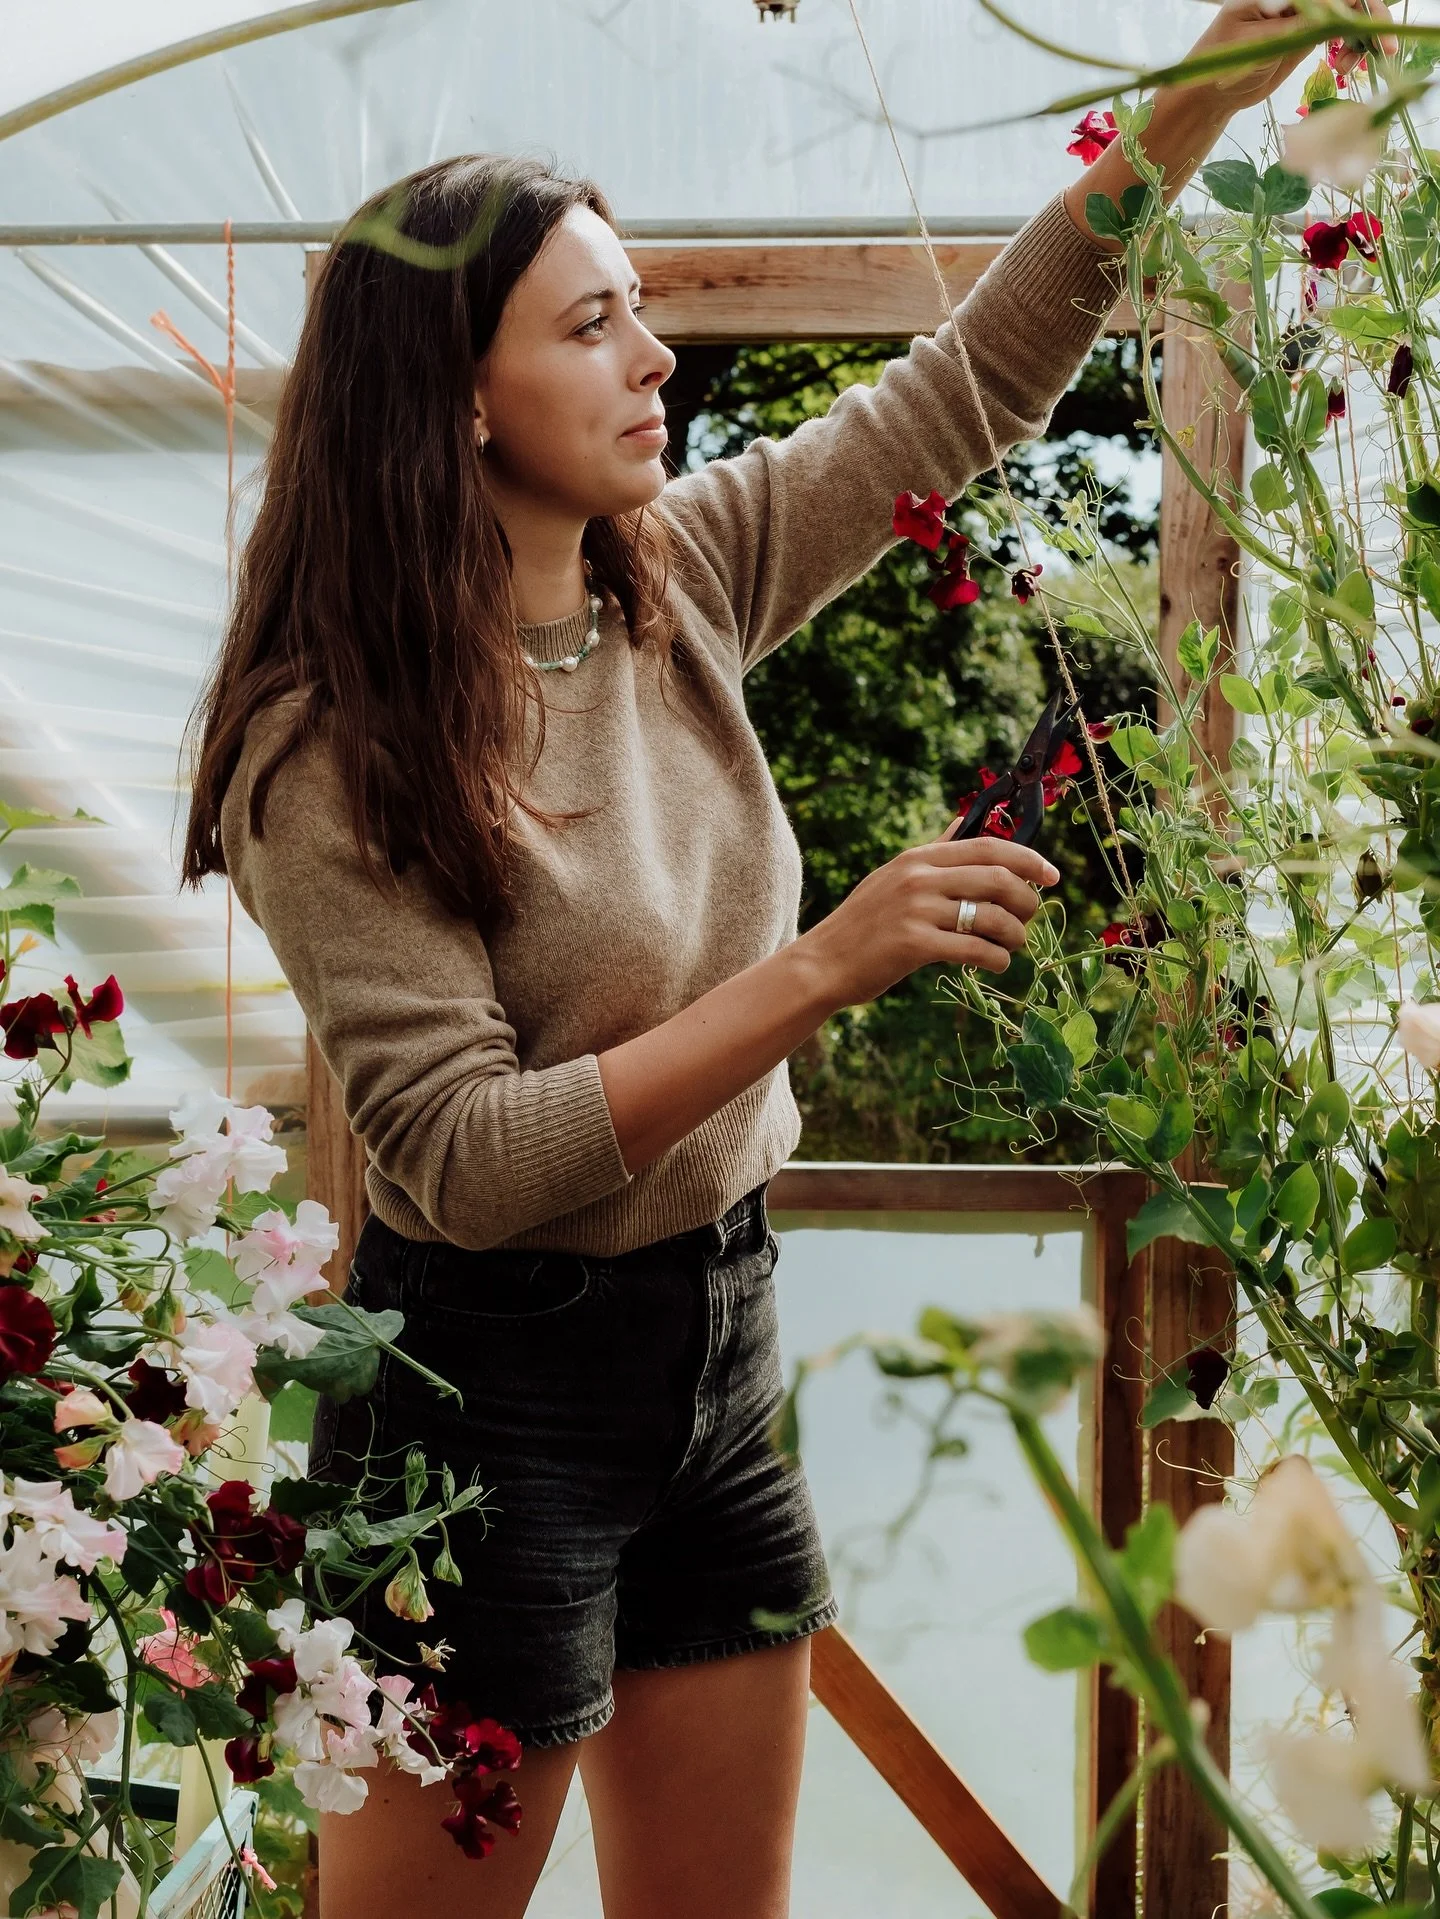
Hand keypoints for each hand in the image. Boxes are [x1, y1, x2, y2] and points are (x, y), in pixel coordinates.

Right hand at [800, 833, 1060, 1010]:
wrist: (822, 963)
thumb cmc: (863, 924)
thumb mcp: (893, 877)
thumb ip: (933, 853)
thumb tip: (962, 823)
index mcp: (918, 858)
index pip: (988, 847)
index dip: (1028, 860)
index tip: (1052, 875)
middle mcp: (919, 878)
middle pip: (997, 878)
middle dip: (1026, 900)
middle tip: (1030, 919)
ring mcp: (916, 911)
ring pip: (991, 916)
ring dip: (1014, 934)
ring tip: (1013, 946)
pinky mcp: (914, 945)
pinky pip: (974, 949)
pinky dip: (995, 958)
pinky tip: (996, 963)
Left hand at [1174, 1, 1397, 115]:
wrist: (1207, 92)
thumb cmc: (1222, 64)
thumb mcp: (1259, 45)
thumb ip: (1297, 28)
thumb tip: (1336, 13)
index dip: (1358, 4)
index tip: (1372, 29)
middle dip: (1369, 18)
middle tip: (1385, 49)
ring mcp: (1304, 15)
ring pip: (1348, 15)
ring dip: (1360, 38)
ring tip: (1350, 67)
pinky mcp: (1306, 35)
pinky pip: (1340, 33)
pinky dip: (1350, 48)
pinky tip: (1345, 67)